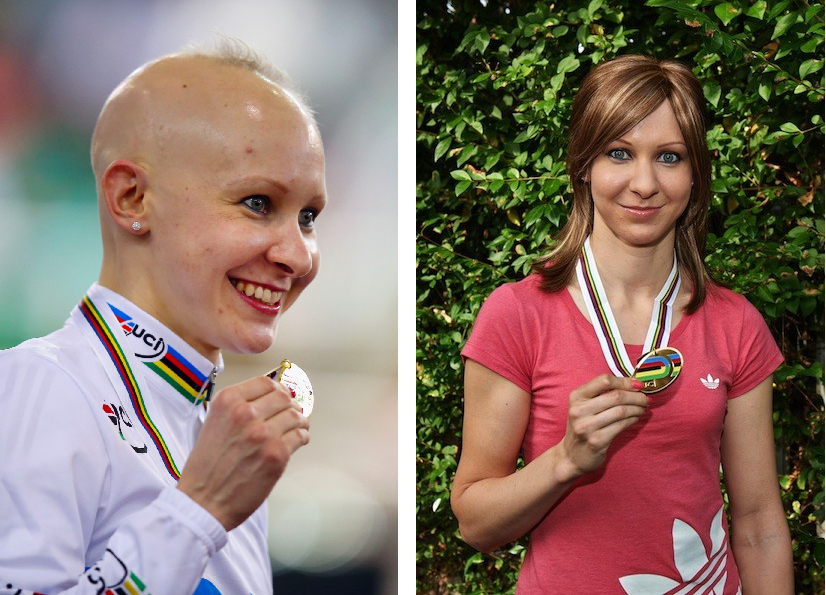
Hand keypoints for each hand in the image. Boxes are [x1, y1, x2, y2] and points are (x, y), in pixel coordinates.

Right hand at [177, 375, 308, 530]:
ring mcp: (263, 433)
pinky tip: (298, 440)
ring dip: (300, 421)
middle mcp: (245, 413)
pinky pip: (299, 436)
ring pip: (295, 415)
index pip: (265, 383)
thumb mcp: (214, 423)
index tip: (282, 396)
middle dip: (290, 404)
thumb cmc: (207, 466)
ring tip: (299, 427)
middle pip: (283, 397)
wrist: (203, 501)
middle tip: (293, 413)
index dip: (277, 389)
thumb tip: (271, 396)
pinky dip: (302, 437)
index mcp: (227, 401)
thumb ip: (238, 408)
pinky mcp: (276, 455)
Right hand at [561, 374, 647, 477]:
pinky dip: (633, 420)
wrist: (571, 455)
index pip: (604, 380)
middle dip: (636, 397)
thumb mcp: (584, 406)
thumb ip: (602, 393)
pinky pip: (621, 426)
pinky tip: (636, 419)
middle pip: (616, 396)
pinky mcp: (596, 441)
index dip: (625, 381)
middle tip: (645, 399)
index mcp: (576, 396)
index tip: (638, 385)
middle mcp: (579, 410)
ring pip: (621, 411)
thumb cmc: (583, 426)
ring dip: (637, 408)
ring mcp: (586, 426)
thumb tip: (633, 384)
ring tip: (642, 409)